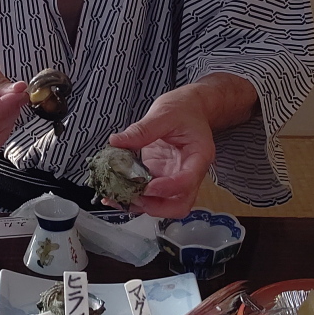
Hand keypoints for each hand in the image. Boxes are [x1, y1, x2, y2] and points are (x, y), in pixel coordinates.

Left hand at [107, 91, 217, 218]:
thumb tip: (117, 142)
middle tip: (132, 197)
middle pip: (180, 204)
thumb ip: (142, 130)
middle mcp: (190, 173)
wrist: (190, 108)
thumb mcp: (164, 113)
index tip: (146, 187)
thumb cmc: (184, 109)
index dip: (166, 188)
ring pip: (164, 205)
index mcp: (198, 156)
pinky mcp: (161, 177)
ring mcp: (175, 177)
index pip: (187, 181)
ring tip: (116, 197)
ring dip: (141, 206)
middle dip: (156, 207)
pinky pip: (150, 195)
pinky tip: (115, 193)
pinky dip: (133, 197)